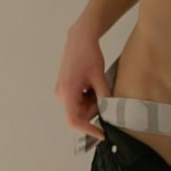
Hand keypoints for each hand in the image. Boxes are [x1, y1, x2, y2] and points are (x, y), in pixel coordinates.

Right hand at [53, 20, 109, 141]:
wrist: (80, 37)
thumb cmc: (88, 54)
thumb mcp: (99, 77)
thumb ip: (104, 97)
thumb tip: (110, 112)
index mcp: (68, 92)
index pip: (75, 121)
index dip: (88, 130)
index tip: (102, 133)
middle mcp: (61, 94)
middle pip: (78, 113)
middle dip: (94, 110)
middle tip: (106, 99)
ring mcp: (61, 90)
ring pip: (79, 107)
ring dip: (91, 102)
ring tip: (100, 87)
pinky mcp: (64, 86)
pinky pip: (77, 99)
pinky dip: (88, 96)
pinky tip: (94, 84)